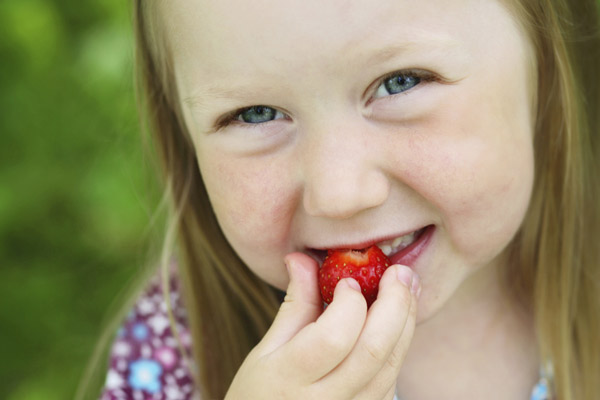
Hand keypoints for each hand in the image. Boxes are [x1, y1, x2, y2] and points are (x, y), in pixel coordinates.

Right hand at [225, 252, 419, 399]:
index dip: (349, 304)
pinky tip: (399, 320)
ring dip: (406, 321)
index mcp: (290, 378)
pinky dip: (400, 345)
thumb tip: (302, 257)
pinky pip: (392, 379)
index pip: (333, 338)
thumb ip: (295, 303)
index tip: (348, 280)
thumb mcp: (267, 349)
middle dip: (394, 303)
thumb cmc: (261, 392)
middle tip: (399, 272)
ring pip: (391, 365)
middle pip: (373, 349)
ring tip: (408, 286)